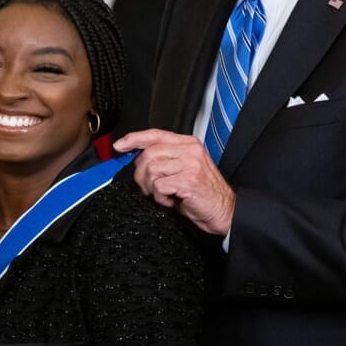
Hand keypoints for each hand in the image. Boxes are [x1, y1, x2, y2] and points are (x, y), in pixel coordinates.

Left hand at [113, 129, 234, 234]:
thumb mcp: (184, 169)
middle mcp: (190, 150)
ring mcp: (190, 164)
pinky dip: (160, 197)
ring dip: (152, 187)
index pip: (155, 134)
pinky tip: (171, 201)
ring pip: (151, 169)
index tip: (120, 146)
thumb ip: (165, 159)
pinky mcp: (188, 180)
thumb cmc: (202, 194)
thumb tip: (137, 158)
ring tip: (165, 195)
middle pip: (149, 154)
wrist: (224, 211)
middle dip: (142, 175)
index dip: (134, 139)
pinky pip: (159, 186)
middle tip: (150, 188)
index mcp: (188, 144)